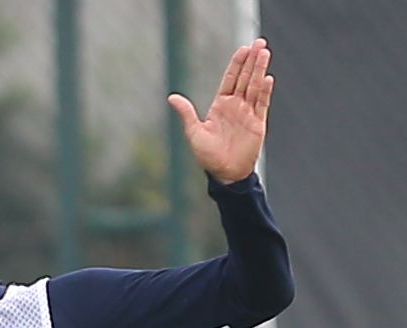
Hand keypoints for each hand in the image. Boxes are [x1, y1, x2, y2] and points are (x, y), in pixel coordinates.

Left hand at [170, 39, 272, 184]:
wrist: (224, 173)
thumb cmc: (207, 155)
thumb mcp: (194, 132)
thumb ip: (187, 113)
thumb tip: (172, 97)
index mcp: (220, 105)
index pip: (230, 79)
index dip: (236, 64)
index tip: (243, 49)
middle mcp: (235, 106)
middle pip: (245, 78)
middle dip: (251, 60)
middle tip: (259, 42)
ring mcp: (248, 113)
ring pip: (255, 87)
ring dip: (259, 70)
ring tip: (265, 52)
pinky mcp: (258, 123)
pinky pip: (262, 104)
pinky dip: (264, 91)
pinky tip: (267, 78)